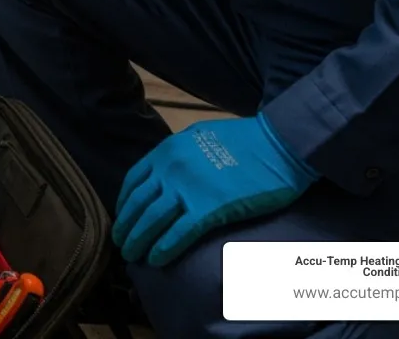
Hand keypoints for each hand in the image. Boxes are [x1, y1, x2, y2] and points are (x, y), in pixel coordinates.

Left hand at [112, 114, 317, 266]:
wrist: (277, 144)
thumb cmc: (244, 140)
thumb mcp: (198, 137)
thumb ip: (178, 155)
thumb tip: (166, 175)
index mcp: (166, 151)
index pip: (134, 181)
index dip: (124, 204)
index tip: (123, 218)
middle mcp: (170, 169)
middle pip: (138, 204)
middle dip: (126, 227)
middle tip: (122, 245)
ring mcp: (188, 188)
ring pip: (152, 220)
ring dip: (139, 241)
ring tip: (133, 256)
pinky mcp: (210, 208)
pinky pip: (179, 233)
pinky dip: (164, 248)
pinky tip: (157, 259)